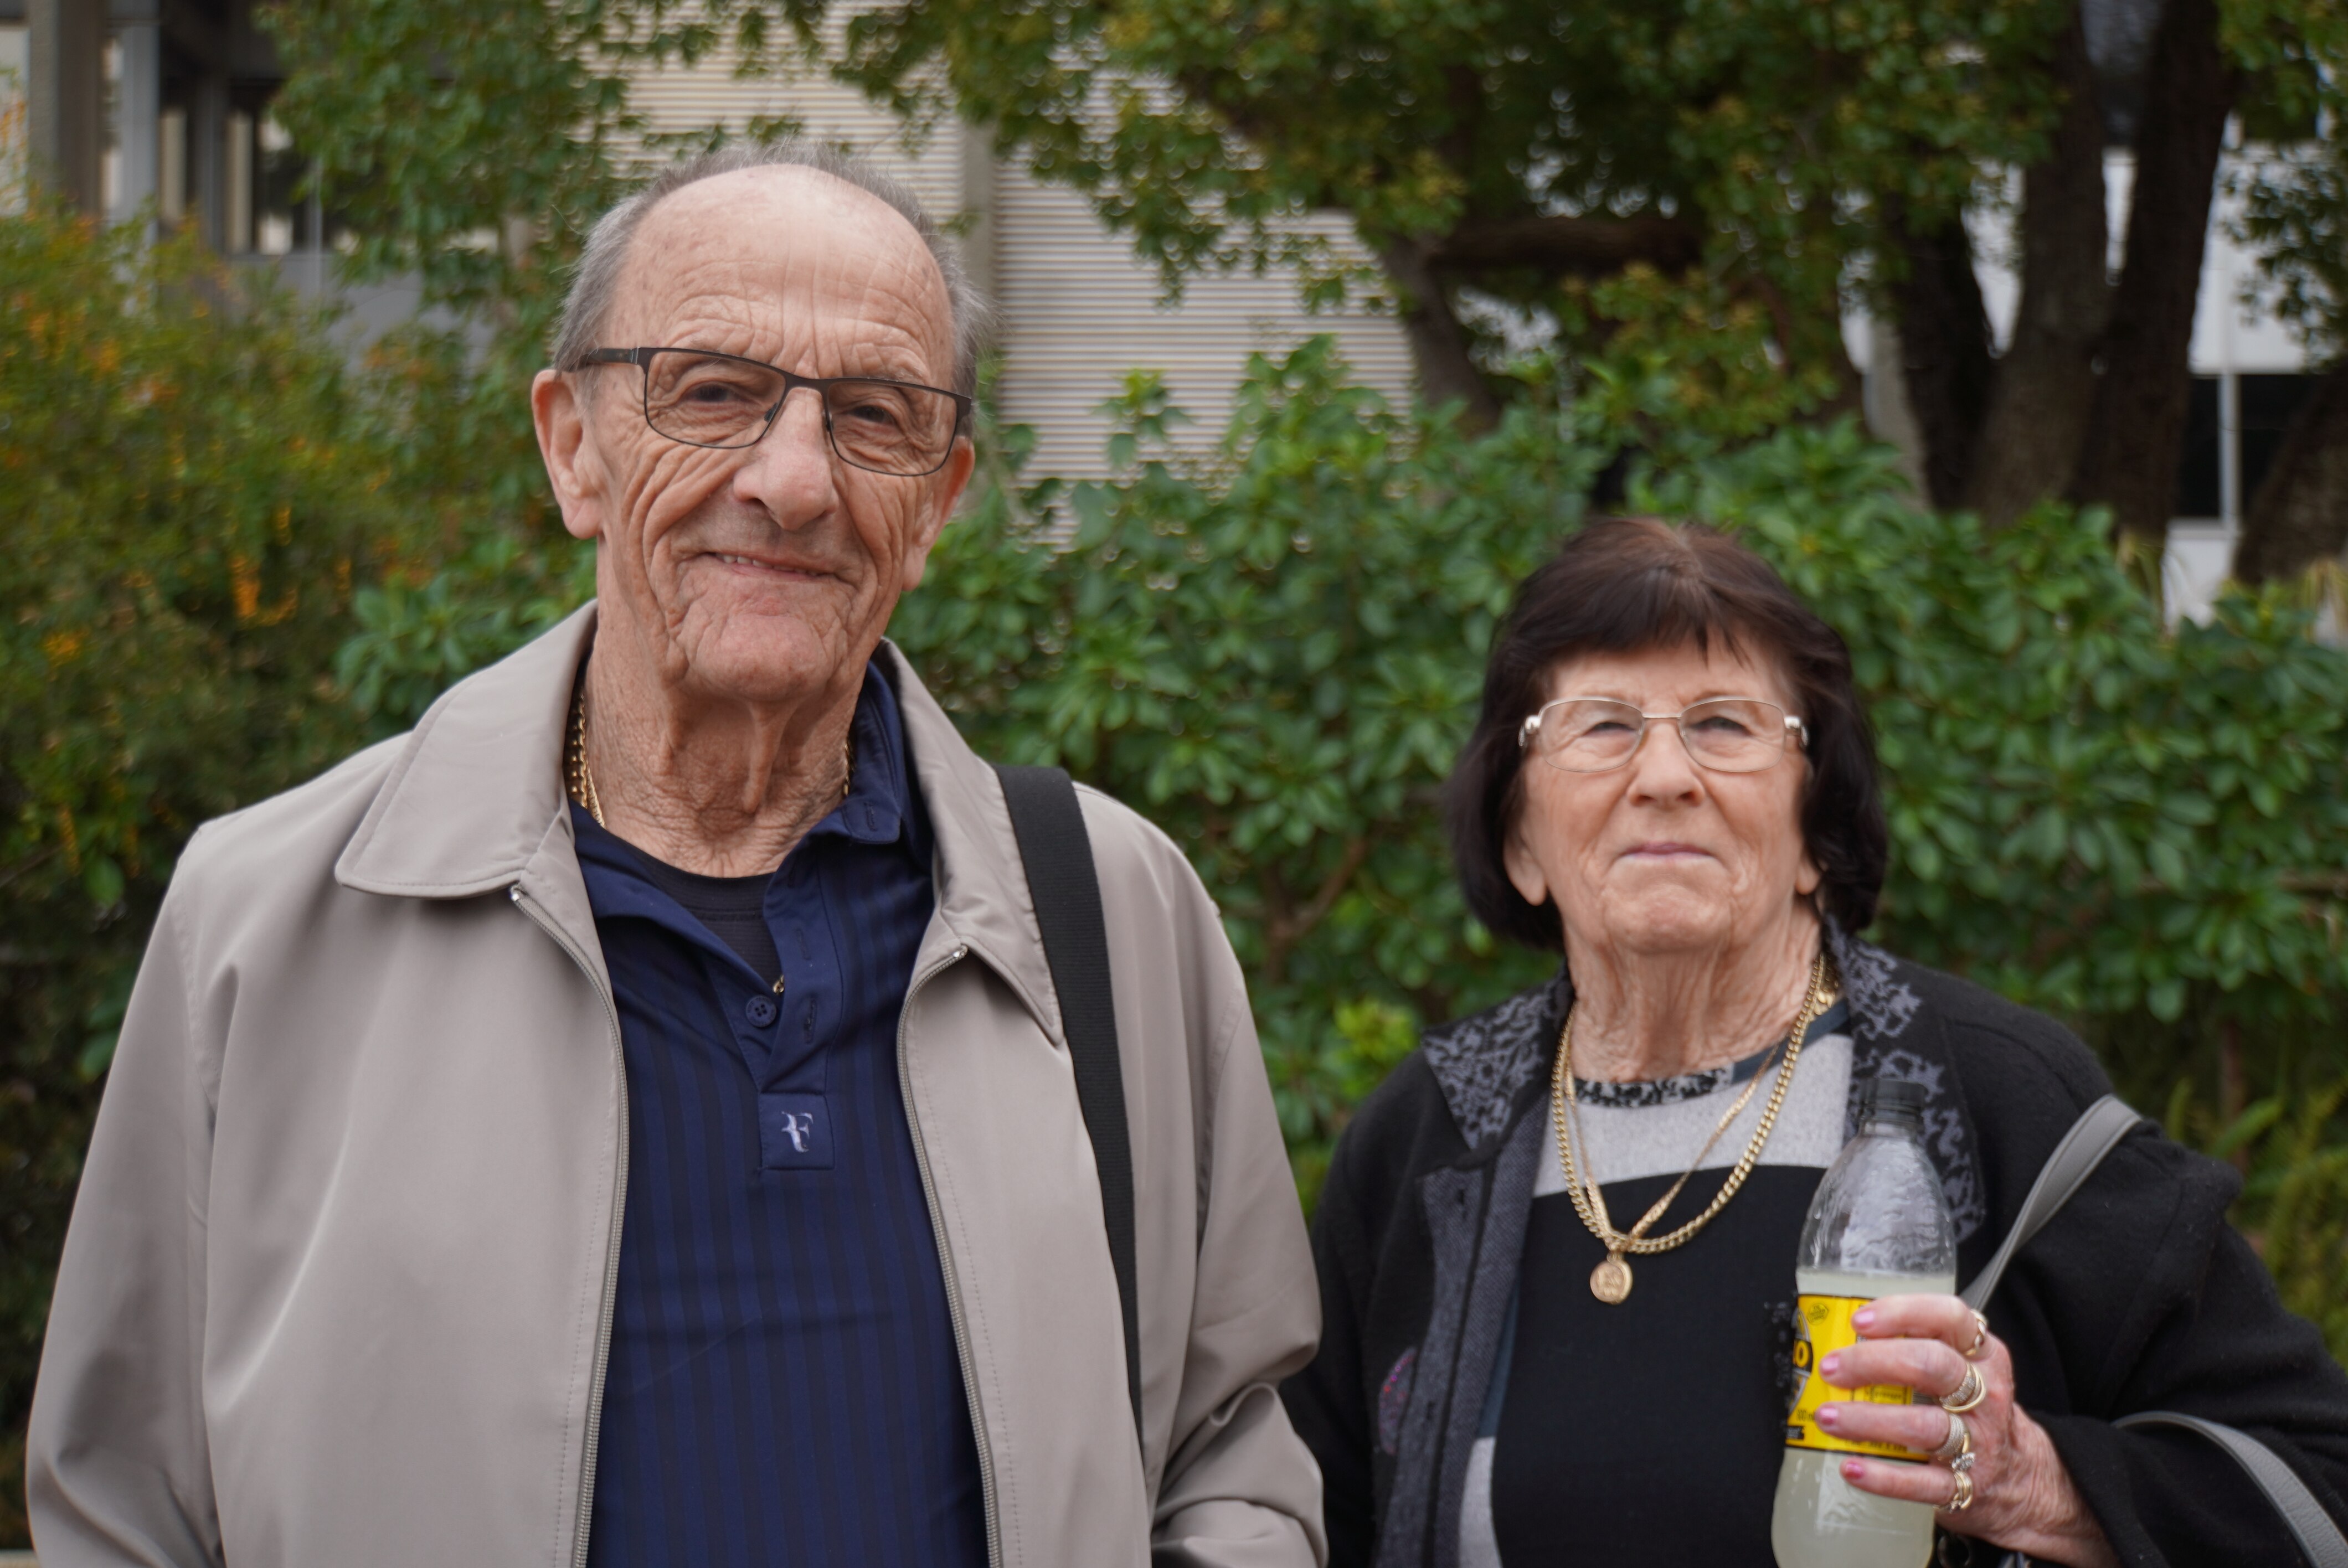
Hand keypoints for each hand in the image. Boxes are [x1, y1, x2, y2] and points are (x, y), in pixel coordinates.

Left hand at [1817, 1293, 2118, 1567]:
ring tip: (1828, 1417)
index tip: (1859, 1321)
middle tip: (1831, 1370)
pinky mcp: (1966, 1486)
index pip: (1950, 1317)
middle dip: (1873, 1362)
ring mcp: (1978, 1441)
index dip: (1902, 1314)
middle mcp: (1984, 1394)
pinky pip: (1922, 1481)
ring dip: (1868, 1420)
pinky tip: (1851, 1467)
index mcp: (1982, 1356)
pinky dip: (1883, 1476)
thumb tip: (1843, 1339)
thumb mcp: (1962, 1368)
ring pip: (1924, 1424)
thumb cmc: (1970, 1410)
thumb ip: (1916, 1346)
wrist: (2016, 1477)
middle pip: (1931, 1365)